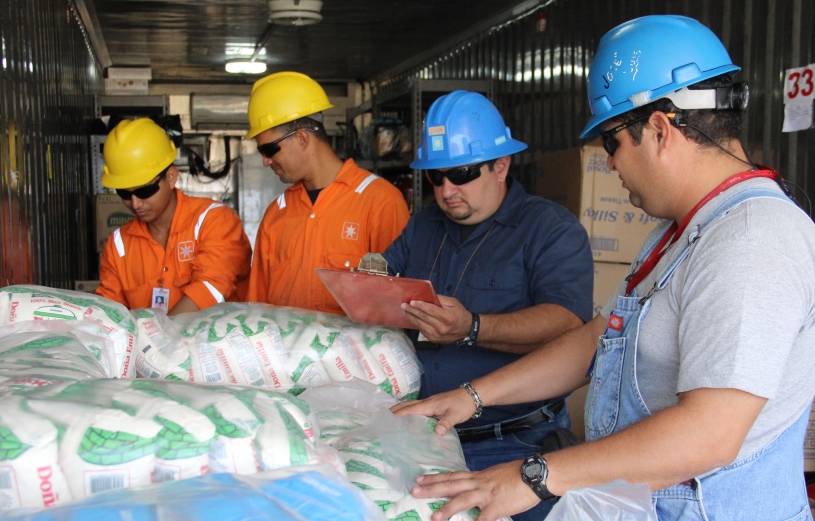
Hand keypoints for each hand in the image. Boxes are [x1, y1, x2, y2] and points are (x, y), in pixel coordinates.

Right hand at [390, 387, 475, 435]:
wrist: (472, 395)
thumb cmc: (463, 405)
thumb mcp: (455, 415)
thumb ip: (446, 423)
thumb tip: (437, 432)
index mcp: (429, 405)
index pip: (410, 409)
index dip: (398, 414)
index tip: (386, 419)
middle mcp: (427, 402)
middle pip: (407, 404)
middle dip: (395, 409)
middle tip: (383, 416)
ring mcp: (430, 402)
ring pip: (412, 404)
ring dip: (401, 409)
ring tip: (391, 416)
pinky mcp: (434, 404)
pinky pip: (417, 407)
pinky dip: (409, 410)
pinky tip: (410, 416)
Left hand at [401, 295, 471, 343]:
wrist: (466, 329)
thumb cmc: (459, 314)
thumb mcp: (453, 303)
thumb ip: (440, 299)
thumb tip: (427, 296)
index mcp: (447, 317)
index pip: (430, 310)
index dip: (420, 305)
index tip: (411, 302)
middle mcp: (441, 328)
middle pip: (423, 317)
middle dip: (412, 311)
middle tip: (404, 305)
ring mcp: (437, 335)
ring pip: (421, 325)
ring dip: (411, 317)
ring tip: (405, 311)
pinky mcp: (434, 340)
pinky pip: (422, 330)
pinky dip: (416, 324)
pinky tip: (412, 318)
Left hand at [410, 461, 539, 520]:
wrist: (535, 474)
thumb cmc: (518, 475)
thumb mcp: (496, 476)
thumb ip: (483, 483)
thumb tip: (474, 489)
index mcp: (478, 477)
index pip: (453, 475)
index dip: (436, 477)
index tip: (420, 479)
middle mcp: (479, 483)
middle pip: (452, 485)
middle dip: (432, 488)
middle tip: (414, 490)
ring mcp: (487, 494)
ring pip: (463, 500)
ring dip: (447, 508)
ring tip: (433, 516)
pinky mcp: (497, 506)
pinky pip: (483, 519)